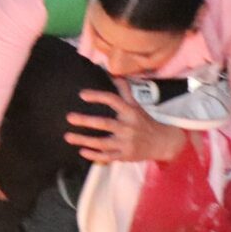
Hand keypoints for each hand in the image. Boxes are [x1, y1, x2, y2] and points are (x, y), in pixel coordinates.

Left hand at [67, 86, 186, 165]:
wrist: (162, 143)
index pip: (113, 101)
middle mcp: (128, 127)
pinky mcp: (125, 156)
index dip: (98, 97)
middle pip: (104, 123)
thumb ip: (125, 91)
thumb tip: (115, 75)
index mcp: (130, 112)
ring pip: (102, 142)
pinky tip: (82, 151)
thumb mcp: (136, 106)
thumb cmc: (144, 122)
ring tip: (68, 136)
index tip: (82, 95)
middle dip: (86, 120)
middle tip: (69, 117)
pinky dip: (94, 155)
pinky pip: (107, 156)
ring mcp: (126, 143)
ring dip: (84, 140)